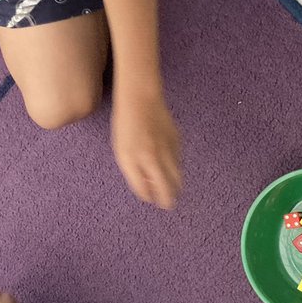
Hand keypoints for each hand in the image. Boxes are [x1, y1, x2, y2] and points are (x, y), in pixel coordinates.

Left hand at [112, 87, 181, 209]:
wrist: (141, 98)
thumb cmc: (126, 126)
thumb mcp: (123, 152)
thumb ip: (135, 173)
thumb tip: (149, 192)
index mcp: (137, 162)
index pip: (147, 192)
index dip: (151, 199)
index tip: (154, 201)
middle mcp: (154, 158)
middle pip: (168, 189)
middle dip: (169, 200)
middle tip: (169, 204)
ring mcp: (168, 149)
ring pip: (177, 176)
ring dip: (175, 185)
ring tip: (173, 190)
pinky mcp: (177, 141)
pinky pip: (178, 161)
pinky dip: (175, 168)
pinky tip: (170, 166)